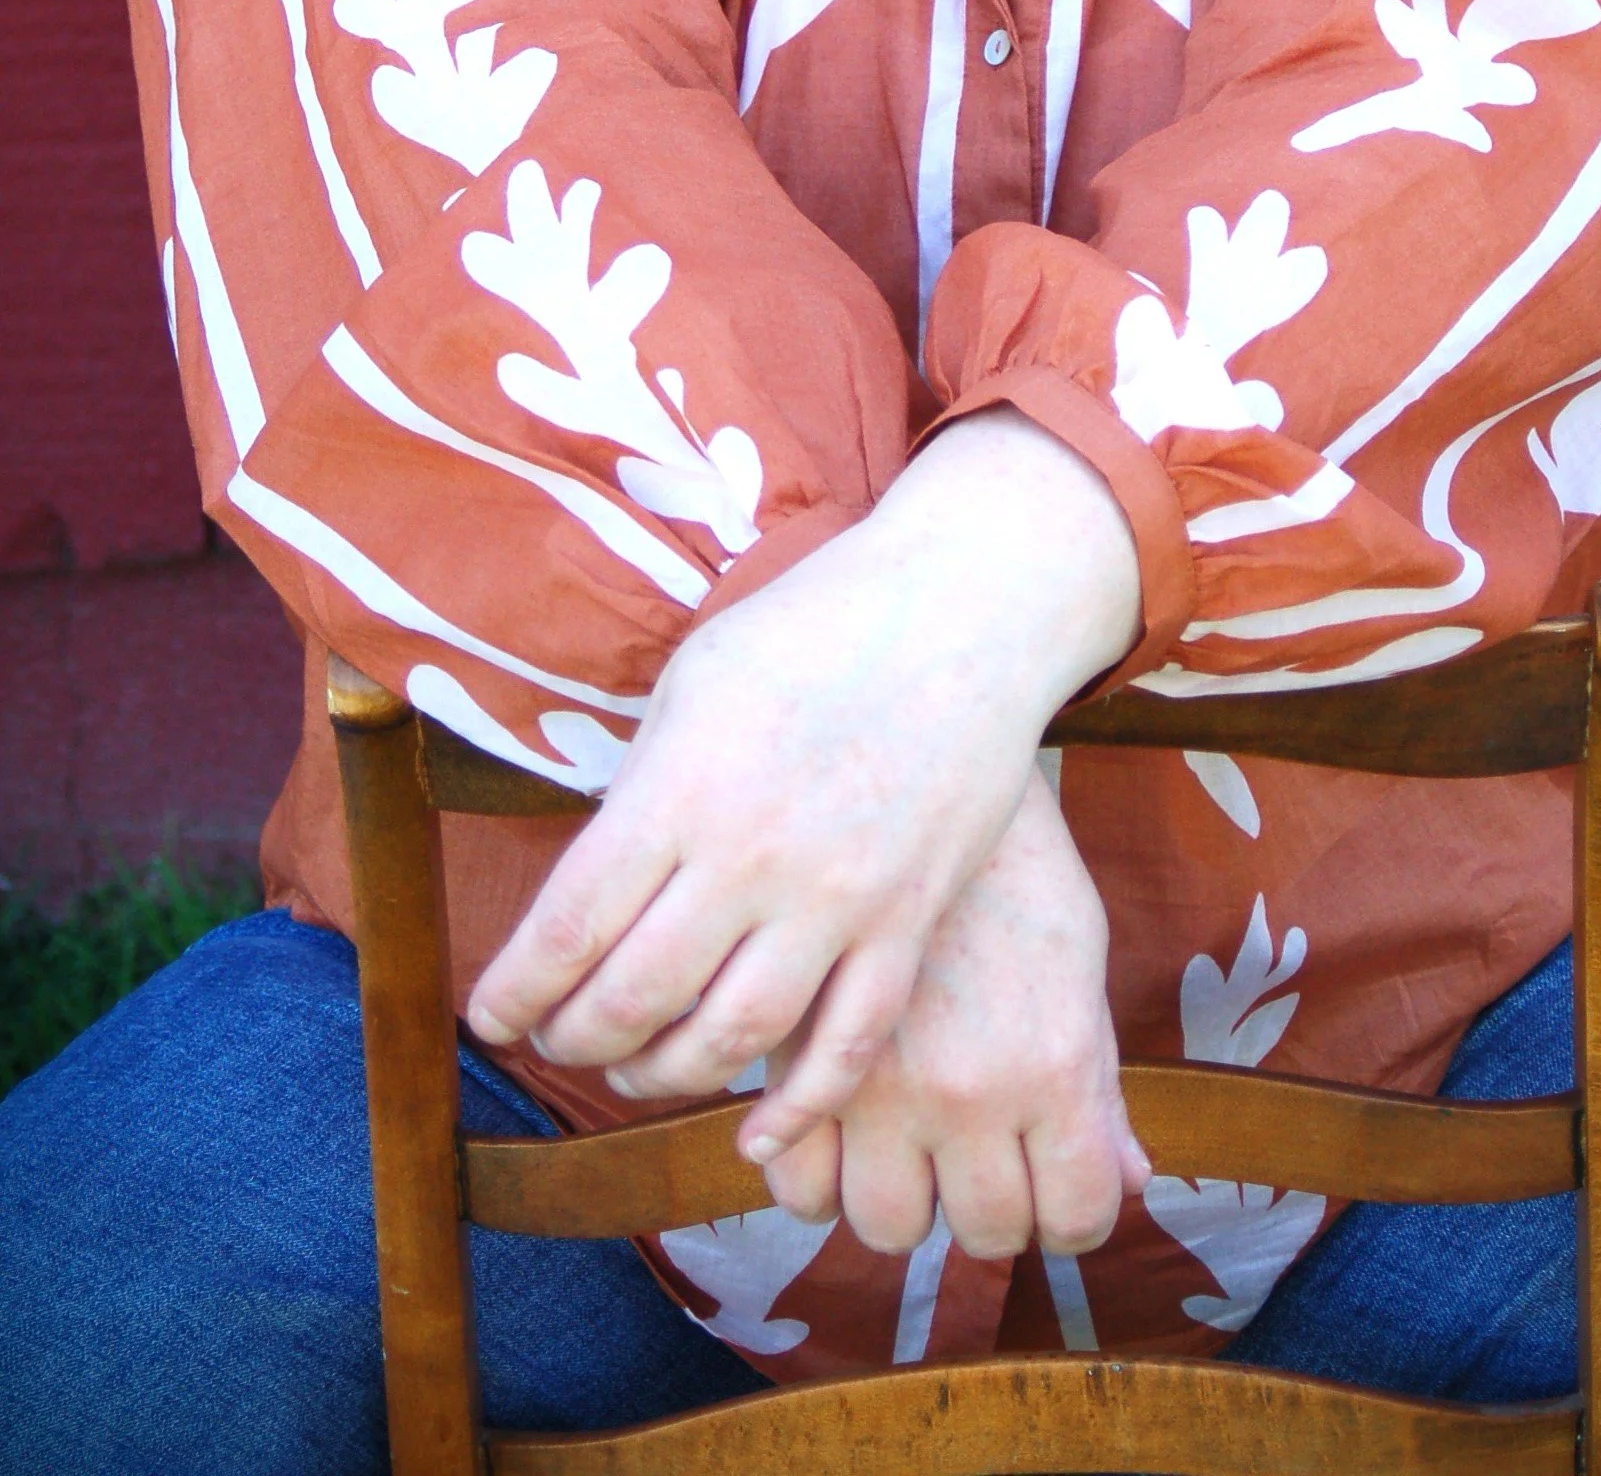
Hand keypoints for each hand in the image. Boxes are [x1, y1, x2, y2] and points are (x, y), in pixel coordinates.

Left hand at [466, 409, 1140, 1142]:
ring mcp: (837, 899)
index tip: (491, 1018)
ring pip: (729, 1040)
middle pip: (635, 998)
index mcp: (681, 788)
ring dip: (664, 1075)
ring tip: (637, 1067)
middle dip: (576, 1038)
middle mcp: (750, 858)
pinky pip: (846, 1045)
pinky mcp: (907, 921)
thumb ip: (646, 786)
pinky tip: (755, 1135)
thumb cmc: (816, 626)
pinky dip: (796, 1108)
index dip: (515, 994)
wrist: (964, 609)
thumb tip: (597, 880)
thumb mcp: (695, 680)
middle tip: (559, 1040)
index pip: (567, 930)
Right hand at [754, 766, 1150, 1259]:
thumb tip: (1132, 1178)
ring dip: (906, 1198)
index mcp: (1053, 1065)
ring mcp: (874, 1085)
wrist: (909, 765)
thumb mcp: (1077, 955)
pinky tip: (842, 1130)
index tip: (1055, 1181)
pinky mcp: (794, 1060)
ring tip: (910, 1143)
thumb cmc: (1011, 864)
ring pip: (888, 1226)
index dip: (1072, 1209)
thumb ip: (1100, 1079)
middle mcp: (966, 1092)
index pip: (1077, 1216)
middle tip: (980, 1153)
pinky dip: (820, 1180)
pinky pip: (799, 1191)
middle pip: (983, 1234)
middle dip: (991, 1204)